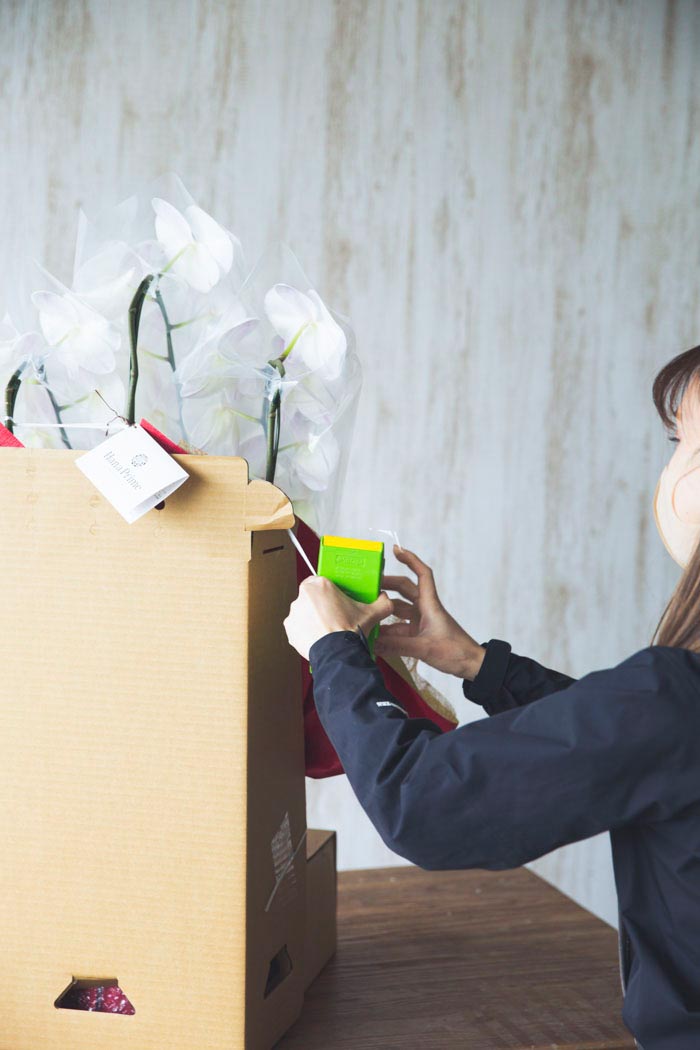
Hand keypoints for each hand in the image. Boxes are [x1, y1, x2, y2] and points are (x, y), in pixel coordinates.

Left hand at [284, 576, 393, 660]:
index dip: (329, 591)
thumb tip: (385, 600)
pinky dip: (306, 631)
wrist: (337, 654)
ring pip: (304, 612)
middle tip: (333, 615)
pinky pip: (298, 627)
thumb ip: (381, 603)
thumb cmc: (348, 632)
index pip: (321, 580)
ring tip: (326, 629)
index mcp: (320, 585)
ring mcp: (295, 613)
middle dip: (320, 605)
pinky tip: (318, 637)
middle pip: (312, 596)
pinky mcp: (290, 629)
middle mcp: (303, 596)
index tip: (335, 598)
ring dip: (312, 618)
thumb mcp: (372, 613)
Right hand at [375, 545, 485, 679]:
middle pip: (404, 589)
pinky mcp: (419, 634)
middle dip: (387, 585)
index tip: (396, 550)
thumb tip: (372, 643)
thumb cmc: (456, 651)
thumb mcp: (424, 648)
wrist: (471, 665)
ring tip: (366, 610)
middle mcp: (425, 609)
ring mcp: (421, 621)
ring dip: (385, 610)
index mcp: (430, 605)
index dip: (411, 560)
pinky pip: (399, 627)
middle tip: (367, 585)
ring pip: (399, 609)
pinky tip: (375, 635)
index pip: (422, 574)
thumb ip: (397, 646)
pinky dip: (388, 630)